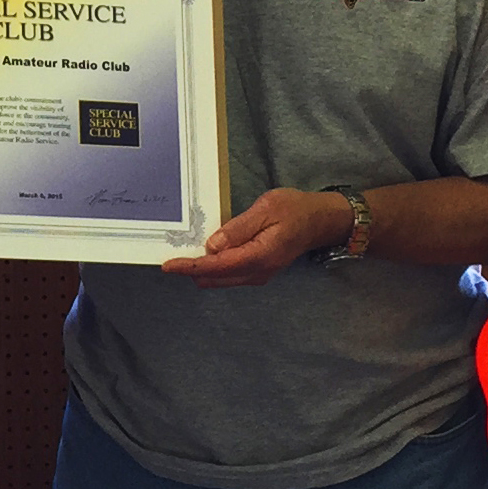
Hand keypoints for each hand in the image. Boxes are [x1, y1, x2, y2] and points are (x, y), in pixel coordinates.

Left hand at [161, 188, 348, 287]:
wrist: (318, 221)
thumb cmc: (295, 210)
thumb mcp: (266, 208)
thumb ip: (239, 228)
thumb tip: (213, 245)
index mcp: (260, 256)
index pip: (218, 266)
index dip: (191, 266)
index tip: (169, 265)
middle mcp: (258, 271)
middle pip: (215, 278)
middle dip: (192, 269)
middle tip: (174, 251)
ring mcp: (258, 275)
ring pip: (220, 280)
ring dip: (202, 269)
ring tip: (186, 251)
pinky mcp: (257, 272)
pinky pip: (229, 275)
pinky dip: (214, 268)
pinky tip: (206, 254)